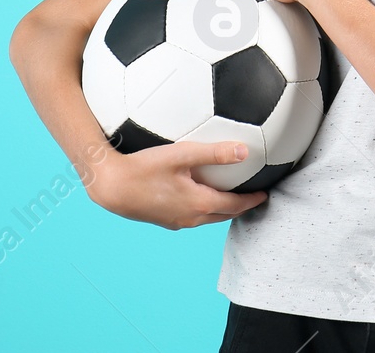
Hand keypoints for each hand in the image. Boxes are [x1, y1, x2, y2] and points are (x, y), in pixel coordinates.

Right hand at [87, 140, 267, 229]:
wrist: (110, 187)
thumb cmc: (144, 168)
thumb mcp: (182, 155)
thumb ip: (214, 153)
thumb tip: (244, 151)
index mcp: (199, 204)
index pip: (235, 205)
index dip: (251, 200)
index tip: (264, 195)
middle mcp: (190, 218)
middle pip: (223, 215)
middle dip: (240, 208)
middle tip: (252, 198)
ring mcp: (176, 222)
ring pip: (207, 218)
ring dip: (222, 210)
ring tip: (230, 198)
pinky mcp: (163, 220)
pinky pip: (192, 217)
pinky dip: (204, 209)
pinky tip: (198, 197)